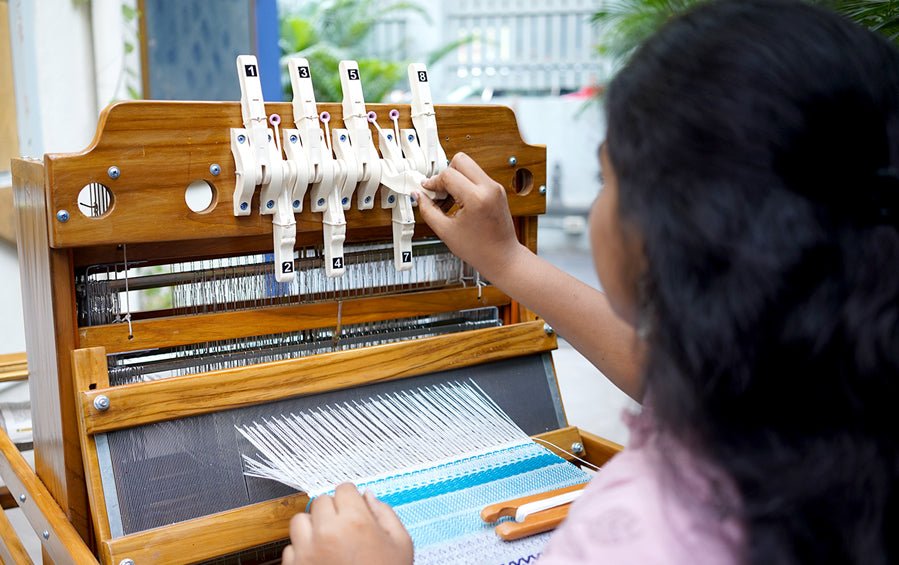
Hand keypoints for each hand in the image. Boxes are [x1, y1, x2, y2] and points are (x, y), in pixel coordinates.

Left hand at [282, 484, 412, 564]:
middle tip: (344, 528)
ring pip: (300, 520)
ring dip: (312, 527)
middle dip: (332, 511)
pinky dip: (302, 551)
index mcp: (355, 522)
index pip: (344, 489)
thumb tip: (369, 497)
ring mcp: (307, 551)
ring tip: (327, 542)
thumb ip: (386, 514)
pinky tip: (320, 561)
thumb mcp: (401, 545)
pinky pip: (290, 548)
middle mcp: (327, 532)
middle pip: (321, 501)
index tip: (353, 508)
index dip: (351, 498)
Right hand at [416, 153, 526, 281]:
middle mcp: (489, 188)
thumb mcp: (446, 231)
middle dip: (446, 173)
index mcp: (476, 198)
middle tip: (439, 191)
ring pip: (469, 166)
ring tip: (449, 201)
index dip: (433, 182)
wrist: (502, 257)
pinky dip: (465, 184)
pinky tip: (458, 203)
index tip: (426, 190)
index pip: (448, 175)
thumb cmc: (480, 249)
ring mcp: (495, 188)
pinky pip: (477, 177)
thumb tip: (419, 196)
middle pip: (461, 160)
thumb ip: (428, 210)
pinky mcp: (497, 191)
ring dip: (455, 179)